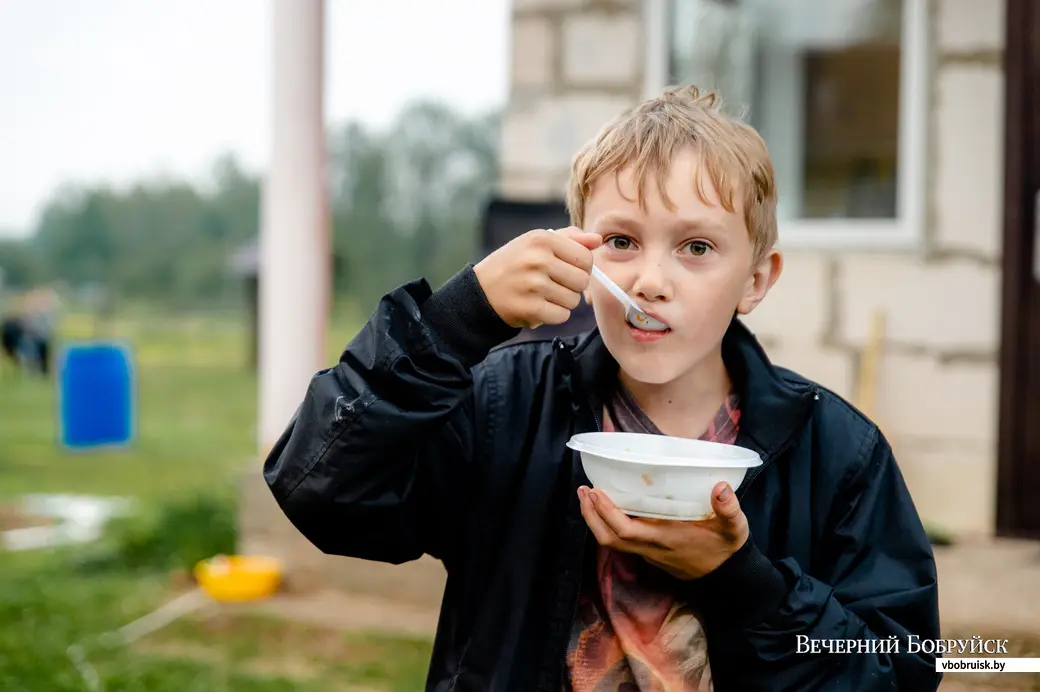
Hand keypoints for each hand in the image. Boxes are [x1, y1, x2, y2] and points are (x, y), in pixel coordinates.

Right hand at [473, 226, 601, 328]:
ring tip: (543, 295)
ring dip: (562, 302)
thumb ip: (569, 239)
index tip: (566, 270)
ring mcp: (534, 285)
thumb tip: (597, 241)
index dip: (580, 268)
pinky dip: (553, 315)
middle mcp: (538, 260)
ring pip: (573, 300)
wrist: (481, 291)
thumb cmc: (514, 264)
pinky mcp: (531, 309)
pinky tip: (538, 306)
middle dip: (572, 286)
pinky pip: (562, 316)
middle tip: (553, 284)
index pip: (586, 258)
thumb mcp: (536, 243)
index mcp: (542, 239)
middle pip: (582, 281)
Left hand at [577, 482, 748, 579]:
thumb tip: (720, 486)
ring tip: (587, 496)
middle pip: (609, 539)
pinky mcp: (650, 552)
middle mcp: (651, 548)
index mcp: (665, 539)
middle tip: (583, 490)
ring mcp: (648, 552)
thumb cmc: (727, 548)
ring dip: (595, 520)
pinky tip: (606, 507)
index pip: (626, 531)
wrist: (727, 577)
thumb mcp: (734, 527)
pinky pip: (621, 541)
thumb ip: (729, 508)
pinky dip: (607, 524)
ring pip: (611, 542)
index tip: (595, 491)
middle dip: (591, 516)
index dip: (606, 513)